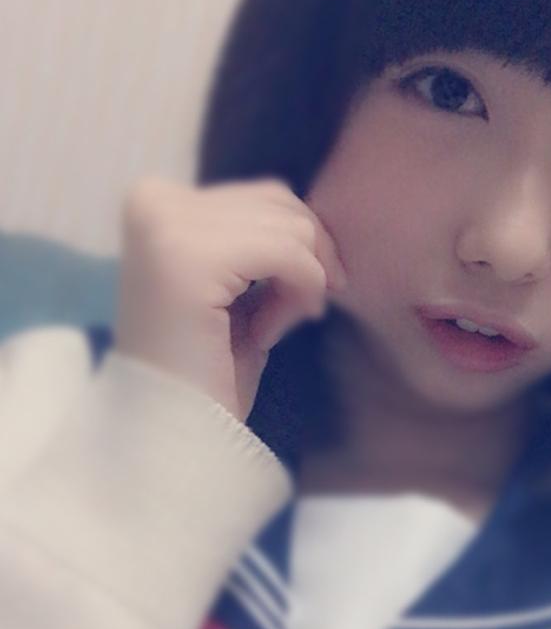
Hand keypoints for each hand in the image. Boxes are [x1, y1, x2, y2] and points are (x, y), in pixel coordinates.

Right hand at [114, 177, 346, 420]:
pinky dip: (301, 293)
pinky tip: (267, 334)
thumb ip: (265, 244)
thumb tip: (318, 223)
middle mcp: (154, 201)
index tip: (289, 307)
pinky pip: (290, 253)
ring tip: (267, 330)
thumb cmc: (207, 371)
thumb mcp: (239, 290)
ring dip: (301, 284)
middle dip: (306, 265)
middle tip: (288, 320)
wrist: (171, 430)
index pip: (266, 198)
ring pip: (292, 228)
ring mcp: (167, 225)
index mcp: (157, 202)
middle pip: (282, 204)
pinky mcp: (189, 257)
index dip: (299, 252)